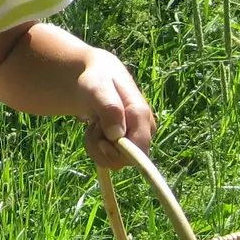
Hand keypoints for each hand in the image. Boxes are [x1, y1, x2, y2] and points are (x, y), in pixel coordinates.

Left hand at [77, 50, 153, 167]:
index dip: (118, 153)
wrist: (96, 78)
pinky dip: (96, 147)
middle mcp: (145, 130)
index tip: (100, 141)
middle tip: (93, 124)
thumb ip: (109, 108)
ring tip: (94, 123)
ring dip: (96, 146)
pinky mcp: (128, 143)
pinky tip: (96, 129)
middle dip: (102, 148)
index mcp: (142, 115)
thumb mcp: (97, 88)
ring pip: (115, 161)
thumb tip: (117, 136)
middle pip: (125, 160)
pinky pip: (110, 158)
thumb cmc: (96, 79)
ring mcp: (137, 138)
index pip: (139, 151)